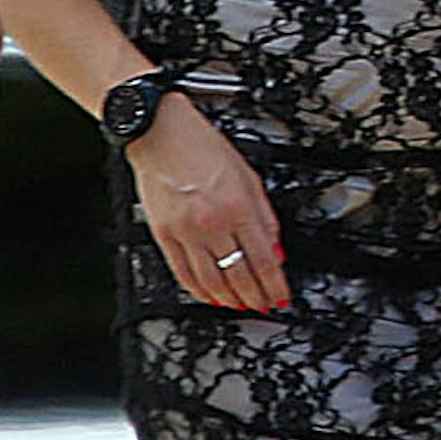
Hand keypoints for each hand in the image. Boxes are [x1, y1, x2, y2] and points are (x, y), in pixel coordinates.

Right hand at [126, 92, 290, 311]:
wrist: (160, 133)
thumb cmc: (201, 145)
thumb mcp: (247, 175)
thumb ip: (264, 216)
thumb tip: (274, 249)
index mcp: (238, 207)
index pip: (264, 260)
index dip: (275, 285)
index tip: (280, 296)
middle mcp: (213, 223)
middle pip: (241, 276)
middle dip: (257, 297)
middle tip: (265, 306)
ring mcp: (186, 232)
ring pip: (213, 281)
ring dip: (230, 300)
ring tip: (241, 306)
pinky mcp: (164, 234)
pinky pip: (183, 273)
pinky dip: (199, 291)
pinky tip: (210, 297)